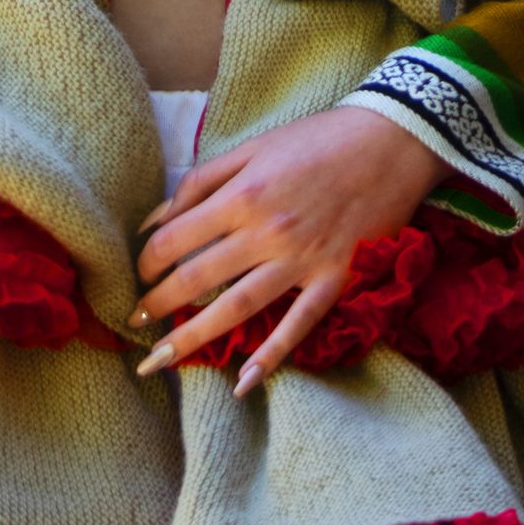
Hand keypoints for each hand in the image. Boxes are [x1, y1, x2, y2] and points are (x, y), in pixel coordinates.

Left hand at [130, 105, 450, 394]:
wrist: (388, 142)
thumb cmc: (316, 140)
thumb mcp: (252, 148)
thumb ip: (201, 182)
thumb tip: (154, 220)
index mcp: (242, 194)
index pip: (175, 238)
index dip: (148, 261)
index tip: (139, 274)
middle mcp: (266, 231)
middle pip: (197, 278)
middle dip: (158, 306)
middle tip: (135, 324)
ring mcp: (301, 260)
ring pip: (237, 308)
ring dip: (194, 338)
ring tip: (161, 360)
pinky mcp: (334, 280)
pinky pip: (298, 325)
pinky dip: (271, 356)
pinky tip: (243, 384)